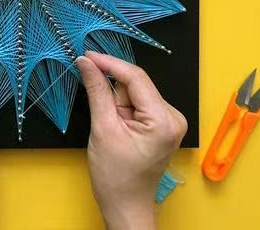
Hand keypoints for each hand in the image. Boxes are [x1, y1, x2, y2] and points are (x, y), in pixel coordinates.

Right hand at [76, 51, 187, 229]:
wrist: (125, 204)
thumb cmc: (115, 175)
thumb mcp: (102, 128)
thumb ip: (96, 90)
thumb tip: (86, 62)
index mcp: (163, 119)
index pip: (135, 77)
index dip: (108, 63)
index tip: (86, 54)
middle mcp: (173, 116)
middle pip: (135, 83)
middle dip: (112, 86)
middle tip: (93, 97)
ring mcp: (169, 120)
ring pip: (134, 91)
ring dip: (116, 99)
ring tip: (109, 123)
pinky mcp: (162, 124)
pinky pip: (138, 101)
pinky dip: (122, 105)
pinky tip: (115, 120)